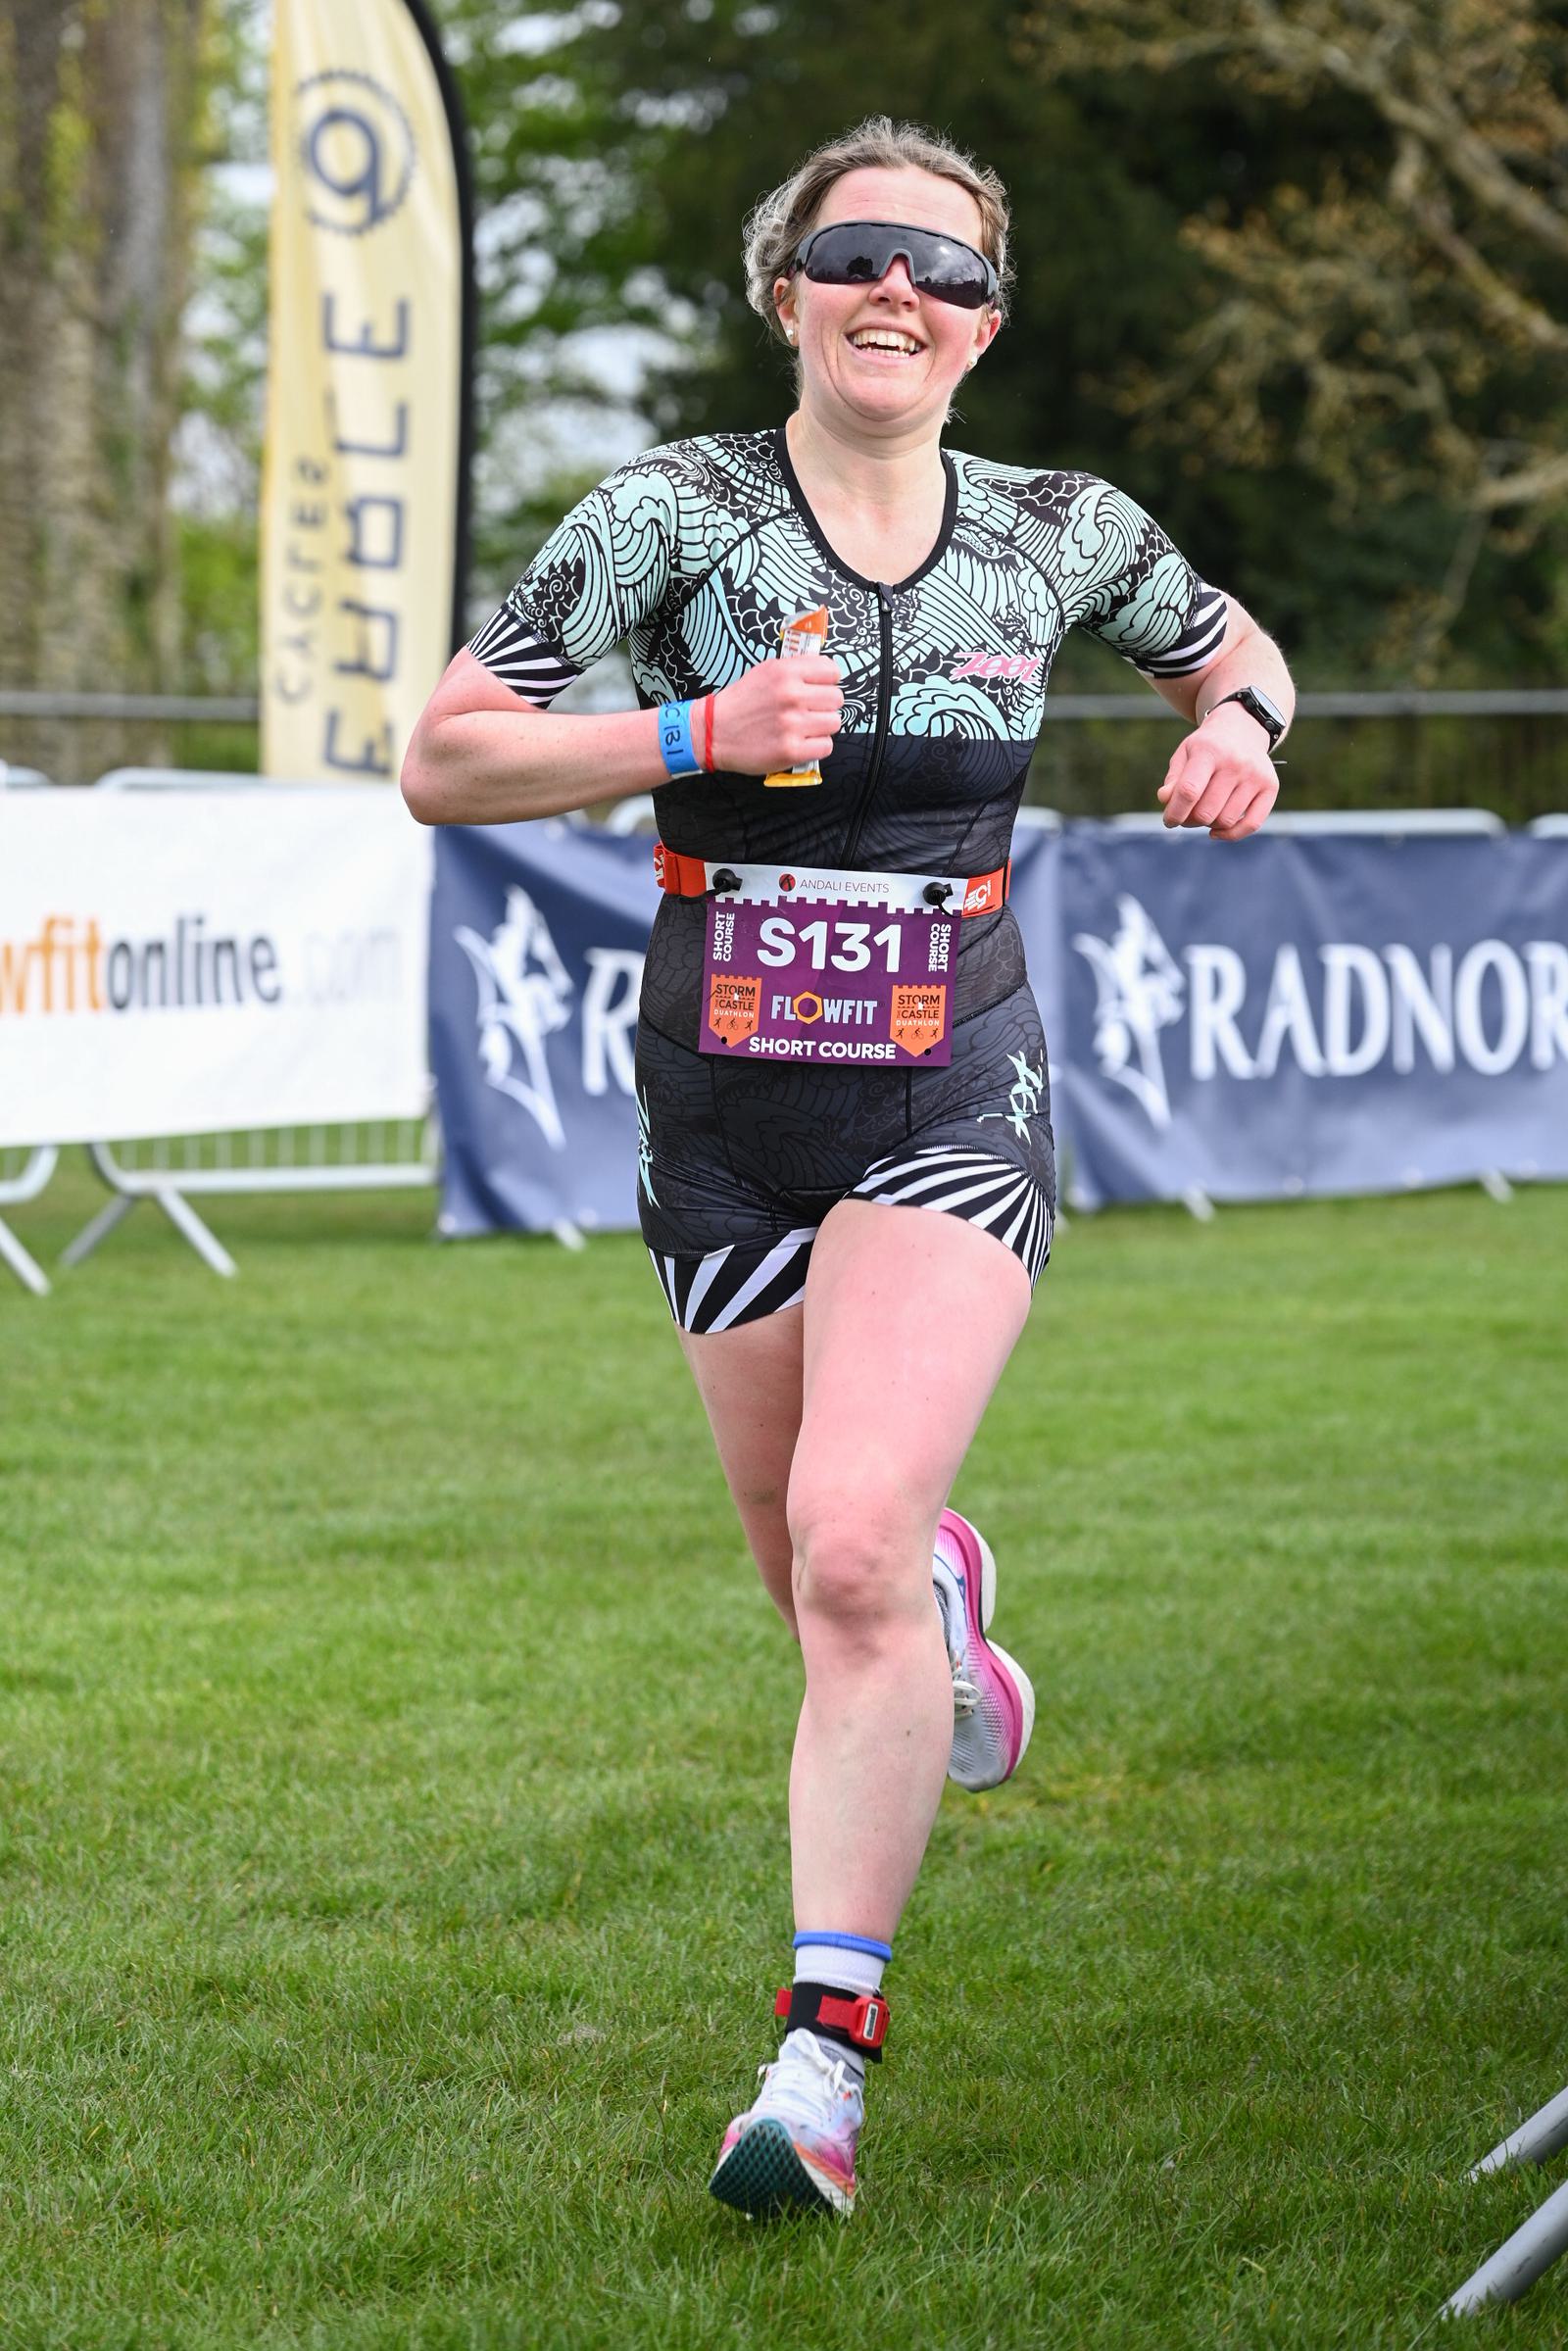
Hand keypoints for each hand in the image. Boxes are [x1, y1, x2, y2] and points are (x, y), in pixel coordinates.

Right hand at [709, 655, 842, 776]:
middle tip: (809, 711)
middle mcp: (791, 695)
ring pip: (834, 723)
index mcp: (785, 672)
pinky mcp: (791, 750)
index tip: (820, 689)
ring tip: (803, 728)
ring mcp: (792, 724)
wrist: (713, 731)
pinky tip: (801, 742)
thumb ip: (796, 669)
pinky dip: (816, 747)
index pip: (832, 671)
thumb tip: (825, 673)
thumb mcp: (765, 671)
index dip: (828, 682)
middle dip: (825, 706)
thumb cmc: (740, 703)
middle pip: (837, 699)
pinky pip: (826, 746)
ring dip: (822, 727)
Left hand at [1156, 701, 1278, 839]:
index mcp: (1210, 751)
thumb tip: (1166, 799)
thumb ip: (1173, 779)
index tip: (1169, 820)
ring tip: (1203, 813)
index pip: (1189, 791)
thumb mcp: (1185, 754)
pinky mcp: (1270, 786)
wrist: (1242, 729)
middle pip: (1206, 812)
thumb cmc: (1207, 747)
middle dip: (1190, 821)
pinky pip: (1251, 824)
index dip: (1175, 812)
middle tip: (1186, 815)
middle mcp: (1236, 762)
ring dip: (1209, 826)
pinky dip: (1231, 834)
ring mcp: (1256, 775)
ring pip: (1226, 821)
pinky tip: (1216, 831)